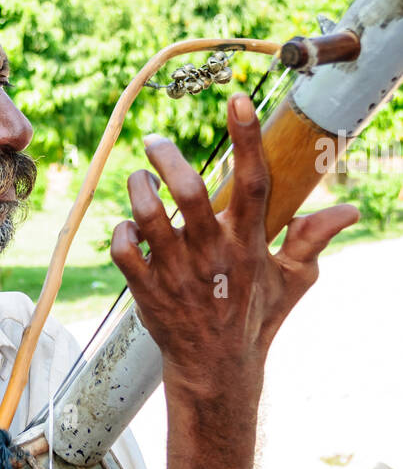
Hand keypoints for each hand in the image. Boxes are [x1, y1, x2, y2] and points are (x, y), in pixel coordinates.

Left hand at [109, 94, 358, 404]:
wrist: (215, 369)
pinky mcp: (146, 290)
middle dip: (168, 158)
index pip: (251, 183)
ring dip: (138, 189)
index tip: (237, 99)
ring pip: (148, 217)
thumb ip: (312, 240)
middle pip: (189, 192)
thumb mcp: (291, 282)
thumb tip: (349, 211)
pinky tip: (128, 227)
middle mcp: (212, 254)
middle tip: (156, 142)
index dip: (246, 139)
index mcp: (248, 244)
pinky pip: (123, 250)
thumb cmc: (252, 316)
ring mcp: (176, 273)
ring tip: (138, 179)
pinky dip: (120, 231)